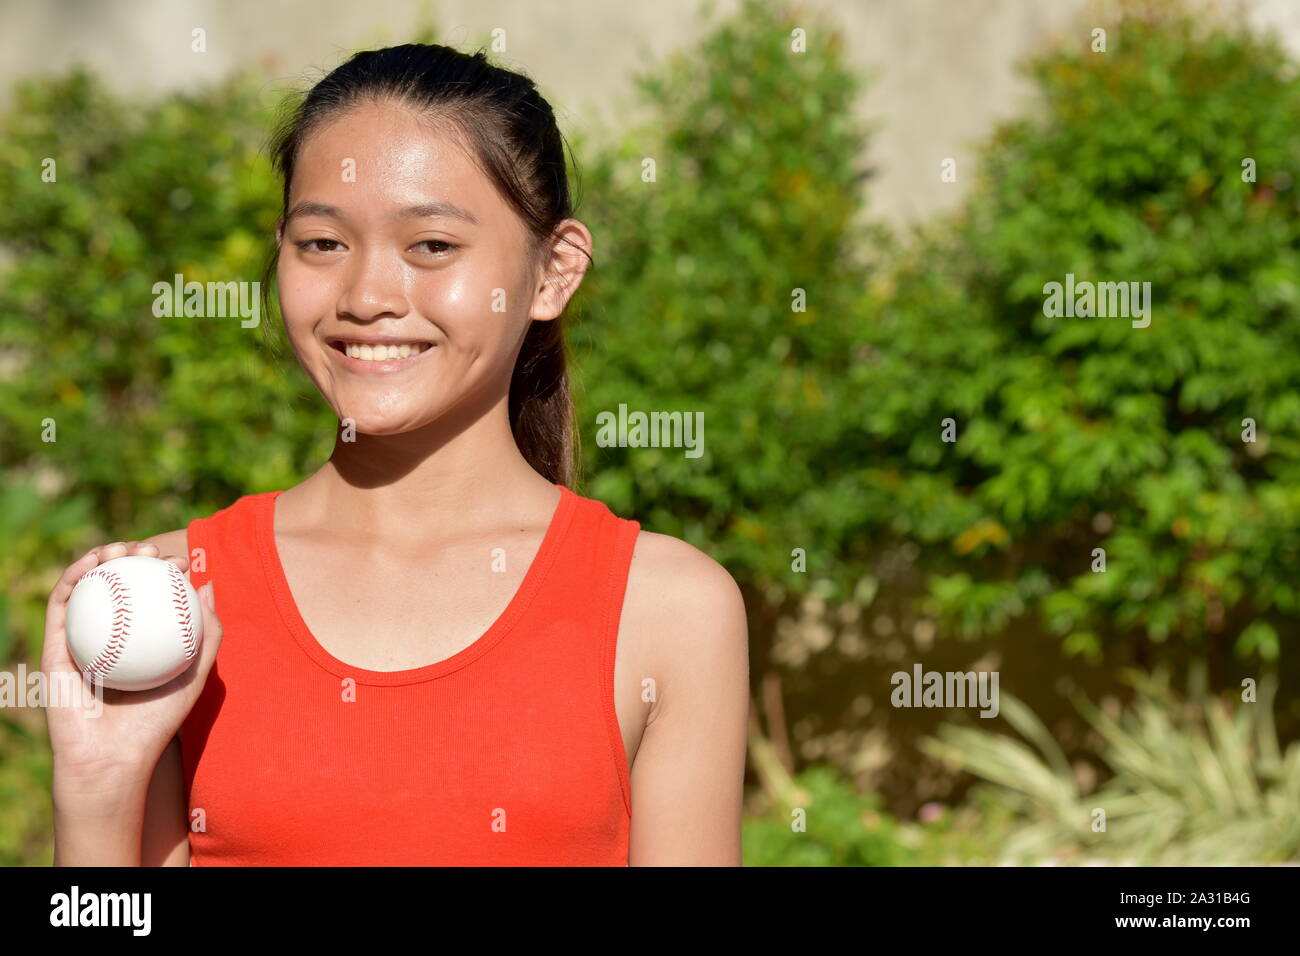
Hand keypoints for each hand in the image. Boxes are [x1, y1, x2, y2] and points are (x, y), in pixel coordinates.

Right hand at [42, 540, 223, 793]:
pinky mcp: (54, 649)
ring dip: (98, 559)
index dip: (162, 572)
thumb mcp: (195, 676)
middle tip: (147, 548)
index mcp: (141, 642)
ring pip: (87, 589)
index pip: (152, 596)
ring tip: (119, 548)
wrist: (113, 758)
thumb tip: (208, 586)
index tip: (178, 562)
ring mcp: (81, 641)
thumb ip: (208, 634)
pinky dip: (72, 580)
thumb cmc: (157, 723)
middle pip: (119, 586)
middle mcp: (111, 638)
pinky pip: (61, 607)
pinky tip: (90, 565)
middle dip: (130, 556)